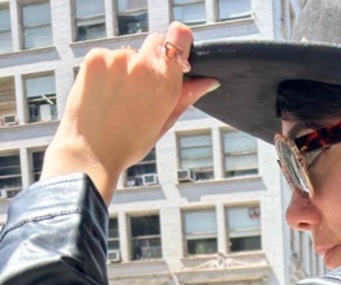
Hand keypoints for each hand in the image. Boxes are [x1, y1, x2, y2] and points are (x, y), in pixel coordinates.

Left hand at [41, 22, 219, 203]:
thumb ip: (186, 97)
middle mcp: (143, 66)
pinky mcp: (95, 58)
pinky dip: (107, 70)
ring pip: (130, 53)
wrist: (91, 152)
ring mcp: (117, 60)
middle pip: (155, 41)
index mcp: (166, 83)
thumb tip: (209, 81)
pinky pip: (108, 56)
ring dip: (127, 68)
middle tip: (143, 89)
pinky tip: (104, 93)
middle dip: (153, 58)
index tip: (176, 52)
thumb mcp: (165, 122)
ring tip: (119, 98)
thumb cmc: (130, 142)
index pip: (179, 36)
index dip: (179, 41)